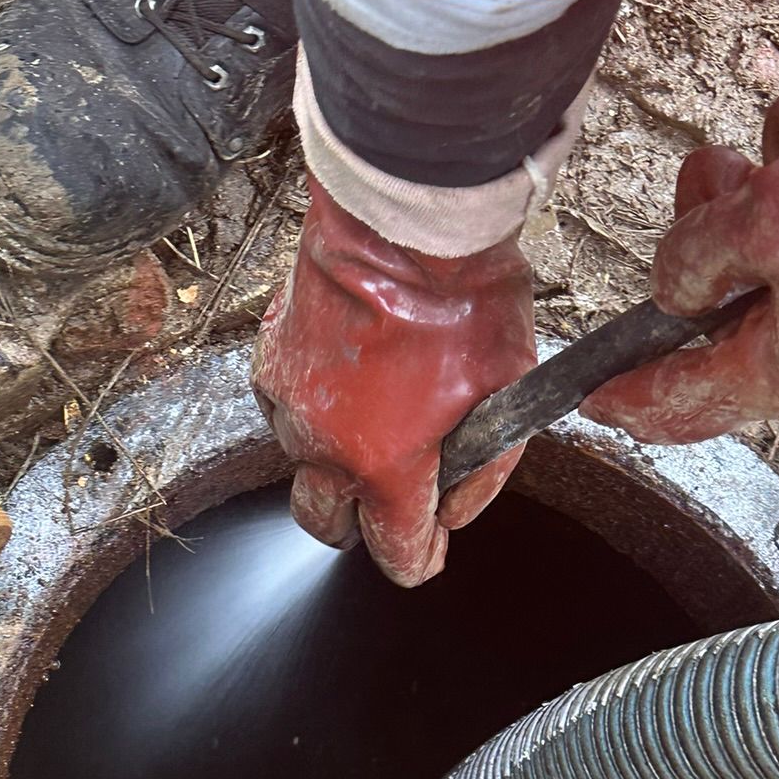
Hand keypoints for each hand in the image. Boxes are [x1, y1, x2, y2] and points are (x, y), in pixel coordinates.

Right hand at [253, 177, 534, 585]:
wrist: (405, 218)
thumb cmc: (465, 300)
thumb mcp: (509, 394)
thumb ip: (486, 470)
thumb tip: (454, 511)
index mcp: (385, 469)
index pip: (393, 553)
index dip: (418, 560)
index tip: (428, 552)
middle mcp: (326, 449)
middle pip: (324, 526)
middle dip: (357, 527)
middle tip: (390, 502)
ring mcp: (290, 404)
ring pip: (302, 465)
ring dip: (333, 461)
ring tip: (375, 423)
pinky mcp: (269, 359)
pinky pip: (283, 409)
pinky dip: (311, 410)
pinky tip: (346, 383)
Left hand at [583, 32, 778, 442]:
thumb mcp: (773, 228)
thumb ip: (704, 256)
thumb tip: (676, 285)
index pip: (688, 403)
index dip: (629, 394)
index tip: (588, 394)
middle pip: (728, 305)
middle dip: (705, 238)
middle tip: (707, 181)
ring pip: (778, 232)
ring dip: (770, 175)